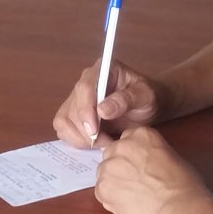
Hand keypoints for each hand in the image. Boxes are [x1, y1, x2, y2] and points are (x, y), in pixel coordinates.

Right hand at [52, 58, 167, 147]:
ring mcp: (77, 99)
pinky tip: (95, 143)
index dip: (85, 109)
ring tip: (103, 142)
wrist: (148, 107)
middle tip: (106, 142)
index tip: (94, 129)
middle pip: (72, 107)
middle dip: (85, 130)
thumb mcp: (145, 96)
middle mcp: (85, 83)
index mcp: (102, 70)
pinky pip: (63, 129)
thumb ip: (126, 100)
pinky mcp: (74, 115)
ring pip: (64, 120)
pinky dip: (75, 140)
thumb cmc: (148, 98)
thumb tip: (102, 110)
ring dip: (80, 137)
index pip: (85, 87)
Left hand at [93, 126, 211, 213]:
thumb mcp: (169, 155)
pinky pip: (101, 191)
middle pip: (111, 154)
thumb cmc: (184, 184)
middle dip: (120, 167)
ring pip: (104, 173)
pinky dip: (111, 198)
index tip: (140, 166)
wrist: (179, 206)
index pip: (126, 140)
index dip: (132, 156)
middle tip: (136, 182)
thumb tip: (139, 164)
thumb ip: (148, 153)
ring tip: (133, 195)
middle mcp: (121, 145)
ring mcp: (109, 166)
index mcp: (141, 134)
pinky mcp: (103, 187)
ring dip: (114, 182)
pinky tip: (129, 203)